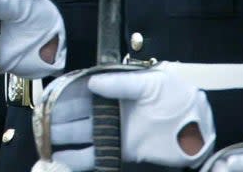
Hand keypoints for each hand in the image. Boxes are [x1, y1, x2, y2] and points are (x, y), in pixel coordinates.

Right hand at [44, 69, 214, 169]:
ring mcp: (116, 133)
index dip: (64, 96)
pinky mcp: (123, 152)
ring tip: (46, 145)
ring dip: (63, 141)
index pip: (83, 92)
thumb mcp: (152, 83)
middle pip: (77, 116)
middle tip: (41, 126)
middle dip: (58, 121)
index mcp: (115, 90)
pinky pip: (97, 157)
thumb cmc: (179, 96)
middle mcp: (111, 111)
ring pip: (82, 137)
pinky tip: (63, 161)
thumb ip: (122, 84)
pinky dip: (79, 160)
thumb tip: (92, 82)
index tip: (48, 100)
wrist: (201, 126)